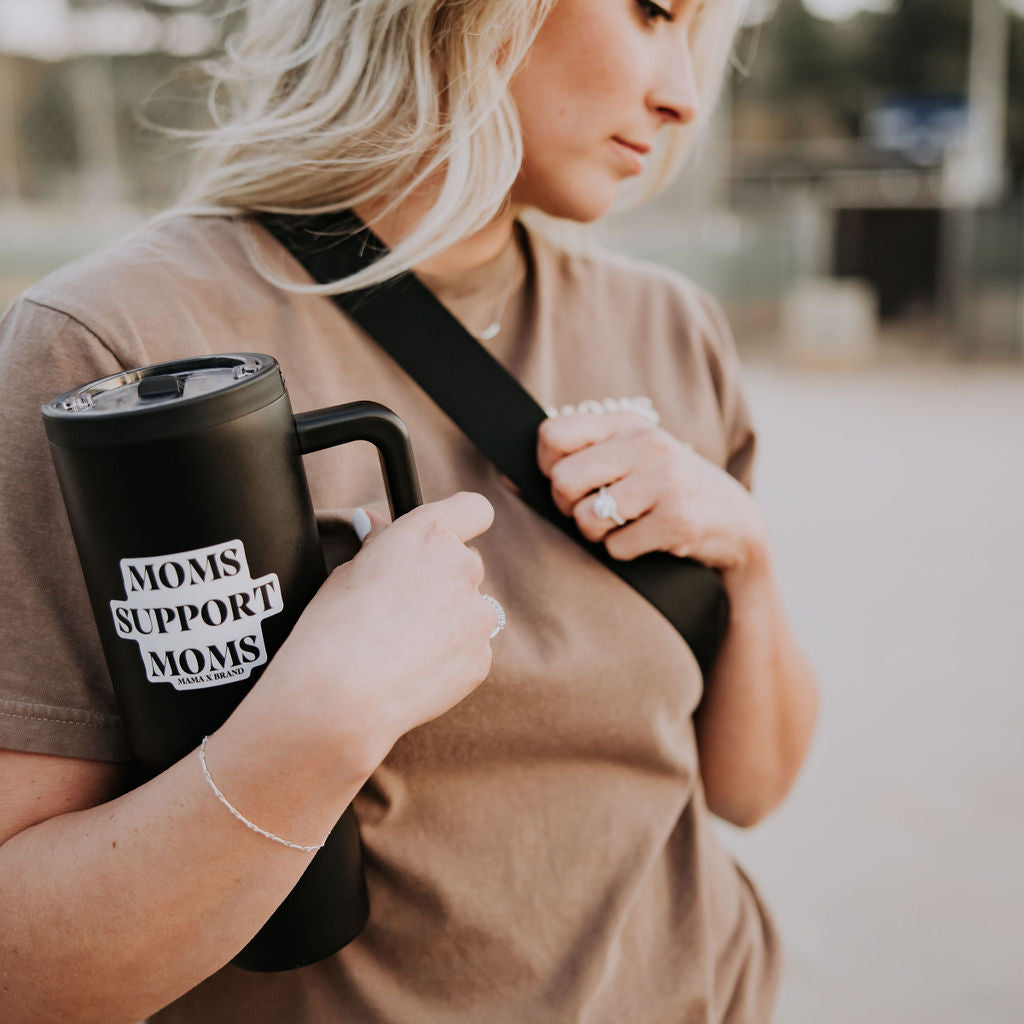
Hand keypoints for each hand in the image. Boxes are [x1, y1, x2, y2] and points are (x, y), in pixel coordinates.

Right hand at [255, 492, 498, 774]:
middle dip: (443, 580)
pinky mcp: (481, 656)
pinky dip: (449, 657)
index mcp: (429, 534)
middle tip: (403, 606)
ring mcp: (477, 614)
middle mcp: (462, 567)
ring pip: (471, 609)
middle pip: (466, 564)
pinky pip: (469, 649)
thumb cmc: (334, 627)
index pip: (473, 509)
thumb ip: (379, 545)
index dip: (462, 521)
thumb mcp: (347, 570)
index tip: (449, 536)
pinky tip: (413, 670)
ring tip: (404, 645)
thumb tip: (377, 524)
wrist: (343, 695)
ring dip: (450, 620)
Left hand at [537, 411, 767, 580]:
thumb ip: (574, 462)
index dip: (546, 466)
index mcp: (627, 423)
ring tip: (622, 525)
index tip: (568, 481)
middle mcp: (646, 444)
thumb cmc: (667, 490)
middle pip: (562, 481)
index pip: (552, 434)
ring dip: (596, 534)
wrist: (737, 522)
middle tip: (592, 511)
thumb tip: (506, 480)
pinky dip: (624, 552)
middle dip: (568, 507)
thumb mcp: (628, 461)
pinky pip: (617, 546)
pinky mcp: (678, 518)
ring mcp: (665, 480)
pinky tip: (647, 539)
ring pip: (587, 518)